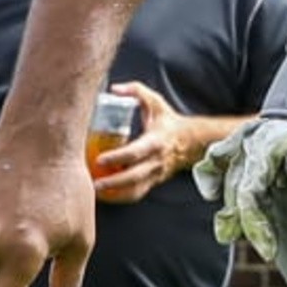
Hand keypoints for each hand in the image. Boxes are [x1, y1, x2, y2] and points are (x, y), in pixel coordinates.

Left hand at [88, 82, 193, 204]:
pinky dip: (122, 197)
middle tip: (95, 182)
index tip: (100, 159)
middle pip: (134, 176)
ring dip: (116, 193)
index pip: (135, 152)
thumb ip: (136, 91)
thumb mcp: (156, 102)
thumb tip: (115, 89)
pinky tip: (107, 196)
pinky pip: (137, 194)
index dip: (118, 157)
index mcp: (156, 142)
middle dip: (113, 181)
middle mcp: (156, 161)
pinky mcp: (153, 182)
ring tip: (98, 191)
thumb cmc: (169, 122)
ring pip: (136, 190)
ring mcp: (155, 174)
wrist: (191, 142)